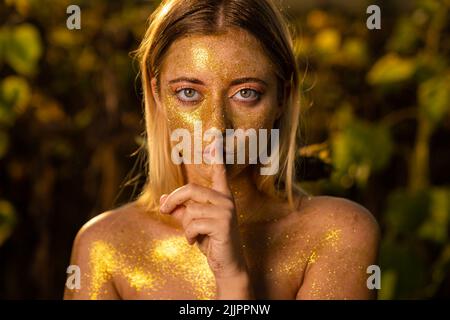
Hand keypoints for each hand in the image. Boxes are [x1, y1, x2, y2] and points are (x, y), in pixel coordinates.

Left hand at [159, 147, 247, 281]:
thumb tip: (163, 199)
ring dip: (185, 226)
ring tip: (192, 235)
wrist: (226, 265)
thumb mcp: (193, 224)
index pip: (219, 172)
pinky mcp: (223, 223)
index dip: (216, 156)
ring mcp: (226, 211)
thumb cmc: (211, 242)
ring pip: (190, 210)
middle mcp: (226, 200)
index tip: (214, 136)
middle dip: (174, 200)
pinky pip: (193, 223)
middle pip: (191, 190)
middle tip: (164, 209)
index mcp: (221, 197)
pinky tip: (195, 242)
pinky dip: (189, 235)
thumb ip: (181, 210)